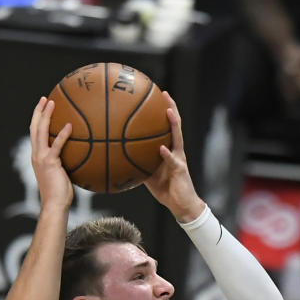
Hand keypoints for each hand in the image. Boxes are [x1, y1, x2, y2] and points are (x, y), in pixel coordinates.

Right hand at [29, 97, 72, 209]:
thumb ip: (67, 162)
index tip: (43, 107)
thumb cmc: (61, 192)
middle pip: (34, 128)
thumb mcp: (63, 173)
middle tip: (44, 98)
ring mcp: (41, 157)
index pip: (36, 133)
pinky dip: (62, 135)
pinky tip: (69, 125)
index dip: (38, 119)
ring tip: (52, 103)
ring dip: (45, 116)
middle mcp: (36, 154)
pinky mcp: (50, 163)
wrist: (55, 204)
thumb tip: (82, 155)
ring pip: (41, 132)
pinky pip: (57, 146)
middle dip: (38, 112)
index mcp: (38, 156)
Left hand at [144, 92, 204, 221]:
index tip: (157, 96)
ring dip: (173, 124)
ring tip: (168, 111)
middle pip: (175, 125)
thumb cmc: (165, 189)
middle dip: (171, 108)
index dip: (164, 111)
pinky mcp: (180, 170)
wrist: (181, 205)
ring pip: (177, 137)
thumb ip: (138, 163)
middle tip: (164, 94)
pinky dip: (166, 154)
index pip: (168, 127)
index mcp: (170, 150)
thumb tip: (118, 157)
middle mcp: (176, 151)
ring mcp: (179, 159)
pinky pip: (172, 160)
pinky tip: (161, 148)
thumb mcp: (148, 174)